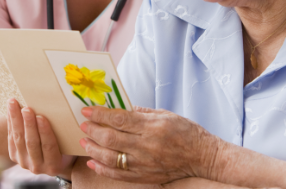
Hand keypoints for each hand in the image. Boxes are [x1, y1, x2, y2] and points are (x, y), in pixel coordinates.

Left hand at [7, 98, 74, 175]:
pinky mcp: (14, 156)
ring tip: (14, 104)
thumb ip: (67, 134)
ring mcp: (24, 162)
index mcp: (54, 165)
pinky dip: (10, 123)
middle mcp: (38, 167)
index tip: (42, 117)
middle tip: (27, 108)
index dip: (44, 132)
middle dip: (29, 124)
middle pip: (32, 143)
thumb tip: (68, 111)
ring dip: (16, 120)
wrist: (52, 160)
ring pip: (19, 139)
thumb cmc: (66, 147)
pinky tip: (10, 110)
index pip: (49, 146)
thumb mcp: (69, 145)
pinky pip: (11, 138)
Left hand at [79, 106, 221, 184]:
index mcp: (153, 127)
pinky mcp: (145, 176)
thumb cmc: (185, 132)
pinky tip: (93, 162)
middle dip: (93, 130)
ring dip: (94, 149)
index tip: (87, 110)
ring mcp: (145, 164)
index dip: (100, 114)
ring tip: (84, 141)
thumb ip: (140, 113)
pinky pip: (119, 175)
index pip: (120, 119)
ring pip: (111, 158)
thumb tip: (119, 108)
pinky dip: (103, 169)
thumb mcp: (164, 114)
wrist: (202, 156)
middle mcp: (147, 146)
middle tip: (82, 124)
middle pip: (112, 138)